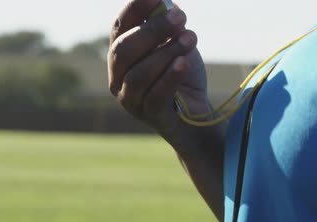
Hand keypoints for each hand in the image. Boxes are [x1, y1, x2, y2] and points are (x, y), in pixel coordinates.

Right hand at [108, 0, 211, 152]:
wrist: (197, 113)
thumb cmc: (182, 75)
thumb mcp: (178, 45)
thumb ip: (171, 28)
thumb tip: (169, 5)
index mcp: (121, 54)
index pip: (119, 28)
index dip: (133, 10)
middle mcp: (118, 77)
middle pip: (123, 51)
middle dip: (152, 30)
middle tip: (180, 17)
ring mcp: (131, 100)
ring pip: (138, 74)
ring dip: (166, 53)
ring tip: (190, 39)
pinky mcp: (150, 116)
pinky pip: (155, 95)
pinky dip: (170, 77)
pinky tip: (183, 63)